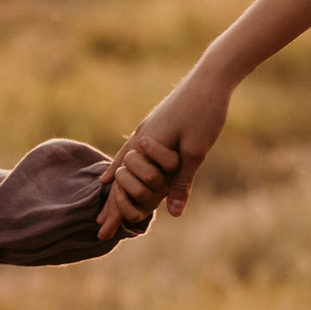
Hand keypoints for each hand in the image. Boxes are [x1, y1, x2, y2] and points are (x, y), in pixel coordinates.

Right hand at [96, 71, 233, 238]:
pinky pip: (131, 148)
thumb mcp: (196, 152)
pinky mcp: (155, 123)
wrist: (210, 78)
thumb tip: (173, 213)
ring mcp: (146, 128)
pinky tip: (120, 164)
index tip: (104, 231)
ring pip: (123, 161)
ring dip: (115, 183)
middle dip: (111, 202)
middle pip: (118, 176)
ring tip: (104, 196)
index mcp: (146, 146)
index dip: (114, 209)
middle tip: (100, 226)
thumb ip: (181, 182)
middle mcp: (140, 137)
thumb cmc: (204, 113)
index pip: (123, 185)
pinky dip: (122, 161)